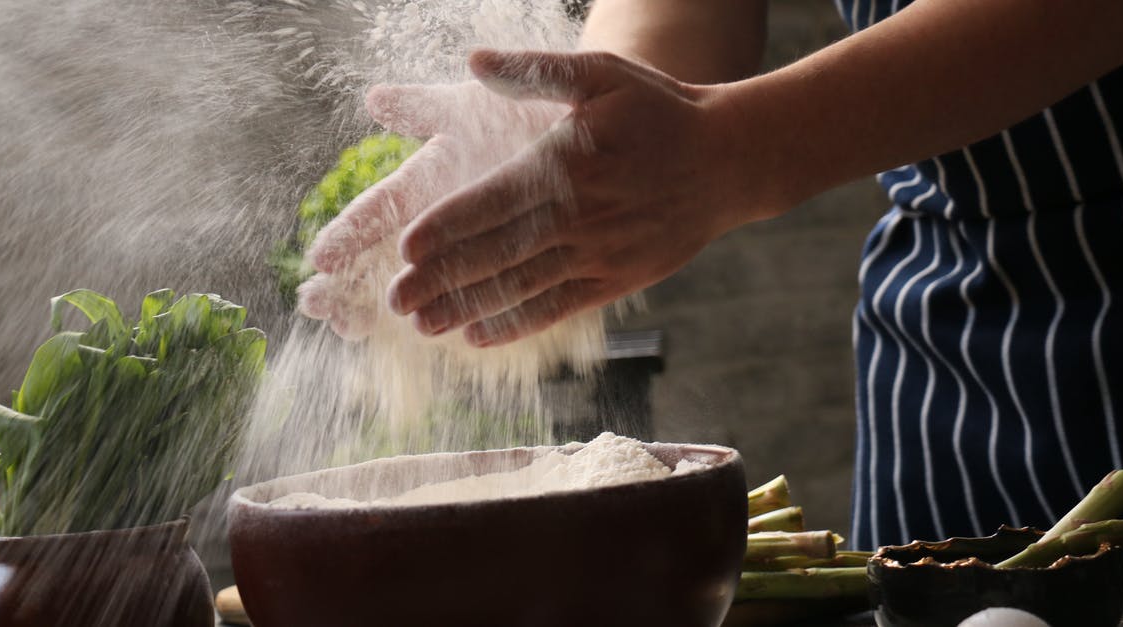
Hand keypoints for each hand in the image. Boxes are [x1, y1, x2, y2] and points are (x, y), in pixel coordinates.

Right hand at [297, 79, 568, 339]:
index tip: (320, 259)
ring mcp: (480, 239)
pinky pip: (492, 289)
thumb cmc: (531, 109)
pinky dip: (473, 311)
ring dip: (401, 303)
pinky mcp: (519, 254)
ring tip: (358, 331)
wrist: (595, 124)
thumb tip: (375, 99)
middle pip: (389, 256)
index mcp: (433, 177)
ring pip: (434, 281)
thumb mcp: (478, 105)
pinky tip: (452, 333)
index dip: (350, 232)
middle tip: (320, 308)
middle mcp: (448, 215)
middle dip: (351, 279)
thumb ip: (429, 106)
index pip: (380, 209)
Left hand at [388, 49, 758, 346]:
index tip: (403, 249)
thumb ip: (535, 71)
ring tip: (422, 324)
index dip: (445, 227)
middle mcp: (578, 216)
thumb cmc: (660, 112)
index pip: (491, 201)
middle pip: (496, 252)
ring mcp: (598, 254)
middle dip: (441, 278)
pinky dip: (517, 323)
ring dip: (467, 307)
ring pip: (520, 287)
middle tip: (394, 299)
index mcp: (566, 165)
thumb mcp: (602, 74)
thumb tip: (473, 62)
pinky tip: (479, 335)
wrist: (729, 161)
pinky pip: (557, 306)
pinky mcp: (616, 280)